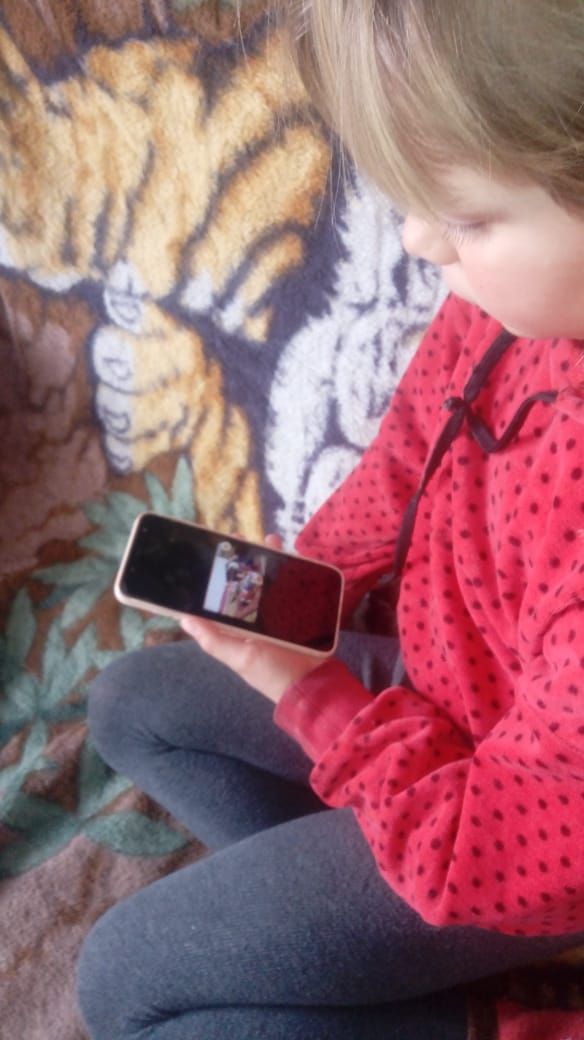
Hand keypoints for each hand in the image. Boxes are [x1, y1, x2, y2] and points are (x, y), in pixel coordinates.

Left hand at [180, 533, 323, 702]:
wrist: (313, 685)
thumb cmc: (273, 674)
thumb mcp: (239, 658)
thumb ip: (213, 640)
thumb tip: (184, 618)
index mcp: (239, 625)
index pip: (224, 595)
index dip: (218, 574)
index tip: (212, 552)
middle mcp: (258, 616)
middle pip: (248, 581)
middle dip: (243, 559)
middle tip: (237, 539)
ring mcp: (281, 611)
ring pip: (271, 578)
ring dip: (269, 558)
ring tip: (267, 541)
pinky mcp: (302, 609)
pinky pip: (296, 584)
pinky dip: (293, 568)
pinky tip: (290, 554)